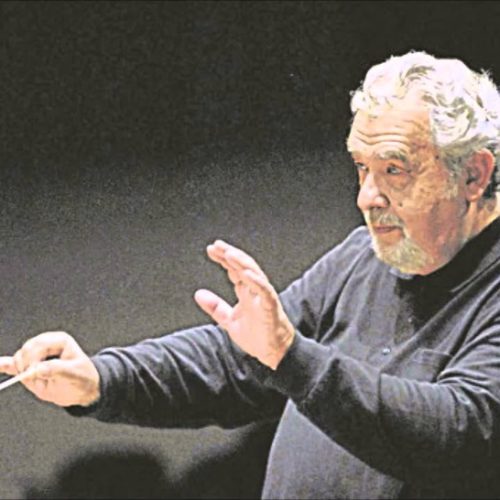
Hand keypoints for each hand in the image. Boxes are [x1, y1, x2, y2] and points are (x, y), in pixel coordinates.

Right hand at [0, 331, 99, 406]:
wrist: (83, 389)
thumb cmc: (83, 378)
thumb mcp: (74, 374)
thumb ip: (56, 370)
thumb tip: (37, 369)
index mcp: (60, 341)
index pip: (39, 344)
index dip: (33, 358)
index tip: (33, 372)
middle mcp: (47, 344)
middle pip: (26, 350)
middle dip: (27, 365)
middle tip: (36, 379)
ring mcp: (37, 355)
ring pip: (19, 359)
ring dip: (24, 372)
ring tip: (39, 381)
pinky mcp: (30, 366)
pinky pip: (13, 364)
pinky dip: (5, 365)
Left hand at [194, 240, 294, 369]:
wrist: (273, 353)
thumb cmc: (256, 335)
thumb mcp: (229, 320)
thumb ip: (215, 307)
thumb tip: (198, 294)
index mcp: (245, 291)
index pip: (234, 269)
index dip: (223, 258)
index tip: (211, 249)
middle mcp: (254, 290)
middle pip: (243, 266)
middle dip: (230, 254)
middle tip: (216, 245)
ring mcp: (263, 296)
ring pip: (254, 273)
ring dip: (242, 263)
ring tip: (229, 254)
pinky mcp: (271, 306)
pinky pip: (265, 290)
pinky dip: (256, 281)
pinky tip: (245, 274)